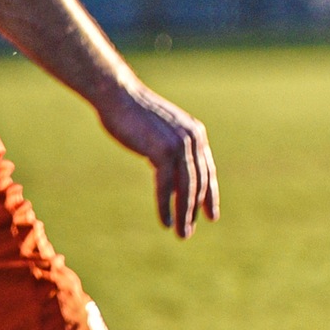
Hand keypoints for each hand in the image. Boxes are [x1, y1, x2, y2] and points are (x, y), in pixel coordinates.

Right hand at [99, 86, 218, 237]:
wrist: (117, 95)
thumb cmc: (134, 114)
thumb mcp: (160, 133)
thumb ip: (172, 152)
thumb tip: (174, 180)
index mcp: (195, 133)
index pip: (207, 171)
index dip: (210, 195)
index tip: (212, 215)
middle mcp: (193, 139)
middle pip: (198, 183)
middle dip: (195, 210)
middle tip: (189, 232)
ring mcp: (179, 144)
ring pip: (185, 188)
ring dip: (184, 214)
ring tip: (181, 233)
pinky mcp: (162, 150)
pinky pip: (166, 186)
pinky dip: (166, 206)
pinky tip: (166, 221)